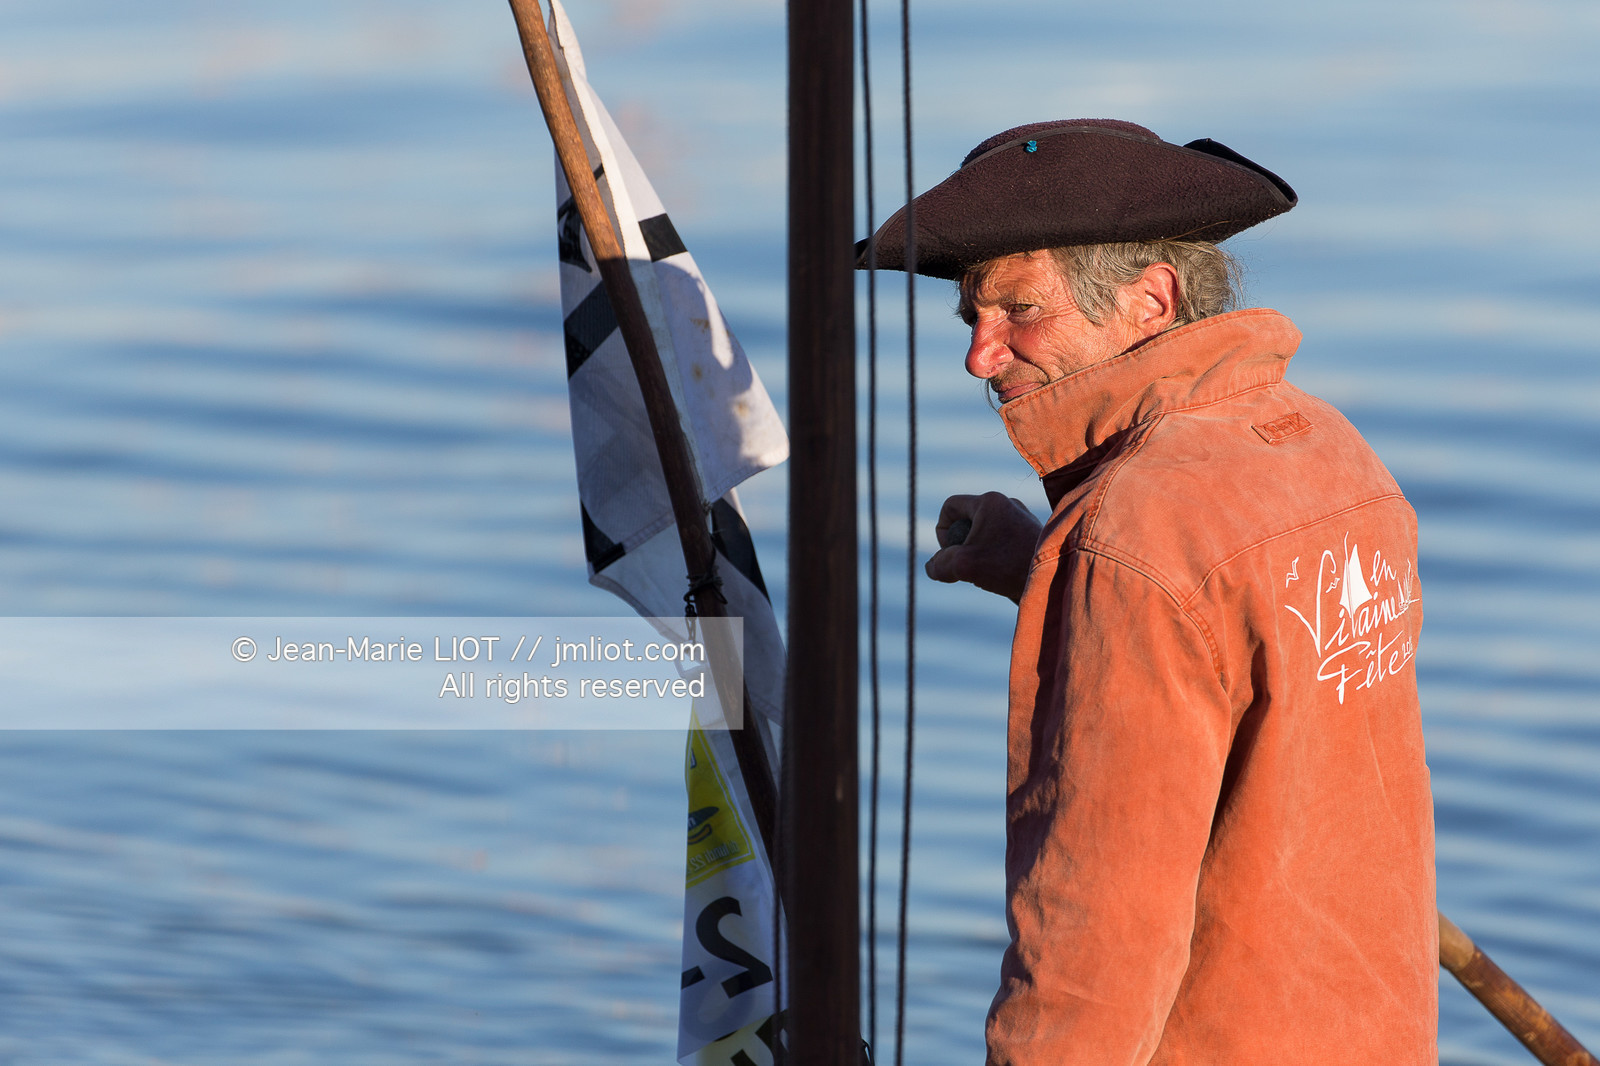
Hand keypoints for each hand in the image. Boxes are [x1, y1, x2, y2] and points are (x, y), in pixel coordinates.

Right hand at [924, 492, 1040, 603]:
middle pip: (967, 519)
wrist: (1054, 576)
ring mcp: (1021, 517)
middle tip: (967, 565)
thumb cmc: (1009, 567)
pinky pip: (1002, 540)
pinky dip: (997, 557)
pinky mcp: (1031, 533)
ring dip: (978, 552)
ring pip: (985, 532)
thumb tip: (933, 567)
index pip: (950, 506)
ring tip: (988, 572)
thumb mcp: (963, 566)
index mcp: (988, 501)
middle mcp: (1006, 503)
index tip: (951, 552)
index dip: (941, 530)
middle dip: (961, 544)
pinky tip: (1005, 574)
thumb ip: (940, 564)